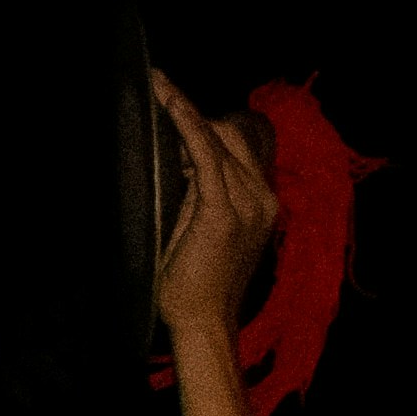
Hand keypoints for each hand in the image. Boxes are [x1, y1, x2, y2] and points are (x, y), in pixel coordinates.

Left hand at [149, 75, 281, 343]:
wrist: (203, 324)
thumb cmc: (196, 284)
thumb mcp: (203, 228)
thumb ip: (201, 194)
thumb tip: (182, 157)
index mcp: (259, 201)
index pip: (235, 147)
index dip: (204, 124)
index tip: (174, 97)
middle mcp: (260, 197)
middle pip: (229, 135)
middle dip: (192, 117)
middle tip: (156, 98)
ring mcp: (246, 203)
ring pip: (216, 140)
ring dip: (184, 116)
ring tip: (156, 92)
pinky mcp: (224, 211)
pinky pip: (204, 155)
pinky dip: (186, 124)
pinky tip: (168, 101)